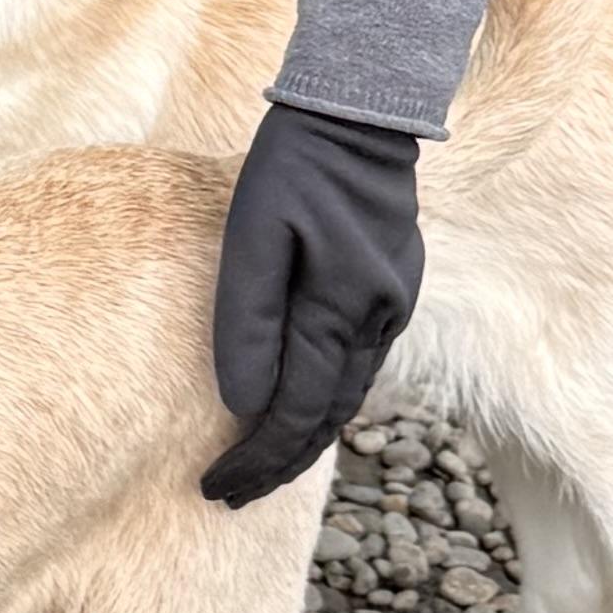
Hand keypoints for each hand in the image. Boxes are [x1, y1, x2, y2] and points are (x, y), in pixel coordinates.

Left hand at [203, 99, 421, 506]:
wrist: (359, 116)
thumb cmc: (290, 168)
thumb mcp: (251, 235)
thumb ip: (247, 322)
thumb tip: (243, 406)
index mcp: (341, 308)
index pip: (295, 413)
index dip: (256, 459)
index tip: (216, 487)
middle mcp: (378, 319)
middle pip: (326, 419)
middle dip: (277, 465)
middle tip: (230, 496)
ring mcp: (394, 307)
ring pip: (348, 397)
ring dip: (304, 439)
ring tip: (259, 468)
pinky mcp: (395, 292)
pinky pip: (359, 365)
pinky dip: (327, 399)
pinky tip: (299, 410)